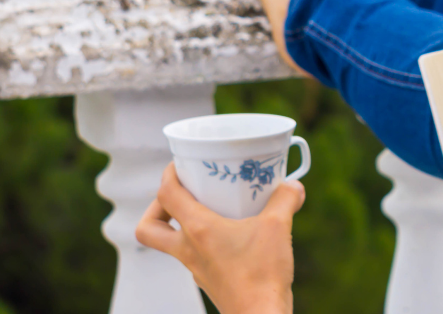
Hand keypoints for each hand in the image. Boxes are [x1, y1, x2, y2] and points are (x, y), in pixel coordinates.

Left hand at [135, 163, 304, 313]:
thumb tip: (294, 184)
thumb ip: (286, 199)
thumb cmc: (263, 273)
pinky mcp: (210, 277)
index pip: (166, 195)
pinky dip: (204, 239)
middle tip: (182, 194)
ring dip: (180, 223)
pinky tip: (233, 232)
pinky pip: (195, 253)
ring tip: (211, 208)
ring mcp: (196, 266)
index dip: (169, 174)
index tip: (181, 163)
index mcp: (198, 229)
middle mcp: (189, 249)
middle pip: (148, 228)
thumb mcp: (279, 226)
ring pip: (170, 242)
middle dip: (156, 208)